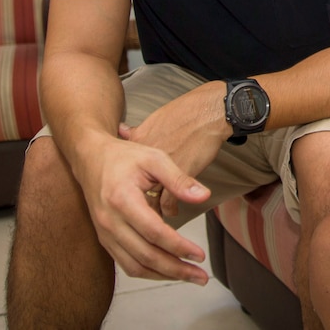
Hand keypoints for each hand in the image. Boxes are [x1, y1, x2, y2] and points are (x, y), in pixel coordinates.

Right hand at [76, 135, 210, 284]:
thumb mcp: (155, 159)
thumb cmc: (124, 157)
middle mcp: (110, 222)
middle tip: (201, 276)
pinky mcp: (105, 239)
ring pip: (135, 266)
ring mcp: (105, 233)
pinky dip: (149, 271)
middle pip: (145, 256)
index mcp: (122, 200)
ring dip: (164, 275)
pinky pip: (126, 263)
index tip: (200, 255)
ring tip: (189, 276)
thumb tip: (204, 196)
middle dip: (176, 269)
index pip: (154, 232)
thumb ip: (179, 179)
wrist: (91, 158)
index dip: (178, 247)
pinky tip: (168, 270)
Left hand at [119, 81, 225, 216]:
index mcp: (136, 144)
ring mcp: (160, 169)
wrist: (207, 112)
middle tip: (142, 212)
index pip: (125, 173)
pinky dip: (170, 209)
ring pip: (148, 200)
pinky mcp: (178, 177)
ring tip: (157, 217)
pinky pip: (168, 202)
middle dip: (137, 203)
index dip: (129, 186)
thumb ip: (137, 130)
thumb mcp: (154, 119)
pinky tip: (172, 211)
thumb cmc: (186, 113)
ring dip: (153, 211)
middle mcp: (143, 160)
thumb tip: (122, 130)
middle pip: (134, 190)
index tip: (132, 194)